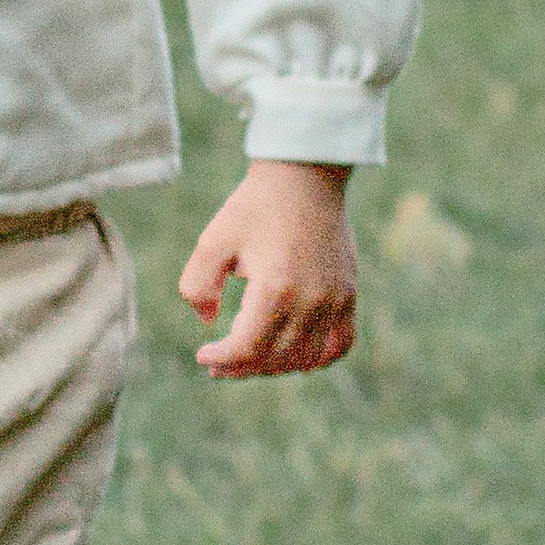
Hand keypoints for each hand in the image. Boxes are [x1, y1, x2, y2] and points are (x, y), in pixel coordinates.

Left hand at [179, 160, 356, 379]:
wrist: (304, 177)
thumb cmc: (254, 206)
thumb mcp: (213, 241)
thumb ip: (197, 285)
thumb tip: (207, 322)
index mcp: (274, 289)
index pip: (247, 348)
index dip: (221, 359)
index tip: (202, 355)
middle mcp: (310, 301)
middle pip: (274, 358)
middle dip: (241, 367)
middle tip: (218, 363)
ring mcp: (334, 300)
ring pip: (305, 358)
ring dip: (274, 366)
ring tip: (248, 359)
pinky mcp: (348, 294)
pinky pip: (340, 344)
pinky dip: (317, 359)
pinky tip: (293, 358)